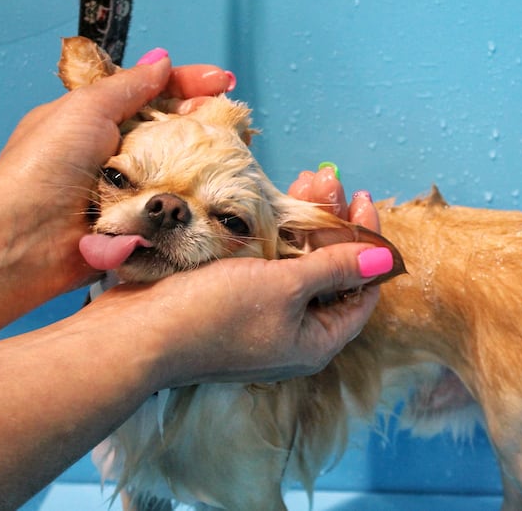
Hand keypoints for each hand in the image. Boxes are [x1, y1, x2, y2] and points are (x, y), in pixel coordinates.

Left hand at [0, 52, 233, 288]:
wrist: (24, 237)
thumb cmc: (44, 166)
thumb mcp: (86, 109)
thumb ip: (129, 85)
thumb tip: (161, 61)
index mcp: (98, 121)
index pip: (153, 95)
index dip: (188, 86)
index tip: (222, 82)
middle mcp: (115, 155)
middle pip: (170, 132)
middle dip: (203, 124)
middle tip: (236, 121)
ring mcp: (128, 192)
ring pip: (177, 171)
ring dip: (203, 164)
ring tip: (235, 154)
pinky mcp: (136, 225)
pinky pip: (172, 210)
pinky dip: (191, 202)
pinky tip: (217, 193)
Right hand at [80, 166, 389, 386]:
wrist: (135, 334)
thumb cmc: (214, 315)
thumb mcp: (285, 288)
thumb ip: (336, 269)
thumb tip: (386, 261)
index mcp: (316, 341)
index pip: (362, 291)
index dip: (369, 245)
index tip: (363, 201)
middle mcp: (293, 332)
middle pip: (329, 273)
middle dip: (332, 224)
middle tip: (329, 181)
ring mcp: (261, 315)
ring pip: (297, 262)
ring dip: (304, 221)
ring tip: (307, 179)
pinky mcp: (233, 297)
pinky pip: (267, 262)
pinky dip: (275, 232)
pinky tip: (276, 201)